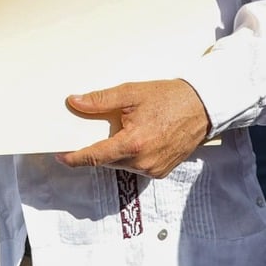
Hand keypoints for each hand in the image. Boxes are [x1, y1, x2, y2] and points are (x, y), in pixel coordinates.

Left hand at [59, 79, 211, 178]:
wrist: (203, 106)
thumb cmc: (169, 97)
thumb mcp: (131, 93)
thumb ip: (100, 101)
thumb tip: (74, 102)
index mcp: (133, 144)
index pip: (95, 156)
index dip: (75, 158)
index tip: (61, 157)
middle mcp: (142, 162)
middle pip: (107, 160)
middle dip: (99, 148)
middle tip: (101, 130)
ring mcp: (153, 169)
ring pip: (122, 165)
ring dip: (117, 152)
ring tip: (128, 130)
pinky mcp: (162, 172)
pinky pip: (137, 167)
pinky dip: (132, 156)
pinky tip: (141, 139)